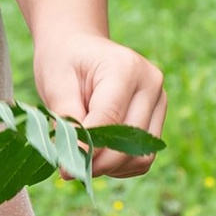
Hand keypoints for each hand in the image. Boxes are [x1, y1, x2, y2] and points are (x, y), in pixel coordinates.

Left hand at [31, 32, 165, 175]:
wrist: (77, 46)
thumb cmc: (63, 61)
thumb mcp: (56, 85)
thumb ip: (68, 123)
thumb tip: (73, 165)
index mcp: (125, 67)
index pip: (111, 119)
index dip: (88, 149)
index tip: (65, 169)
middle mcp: (151, 83)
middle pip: (131, 141)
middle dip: (99, 162)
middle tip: (70, 169)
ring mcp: (159, 100)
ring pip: (142, 155)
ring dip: (111, 167)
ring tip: (84, 157)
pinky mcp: (158, 117)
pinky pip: (143, 157)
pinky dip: (120, 165)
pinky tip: (99, 154)